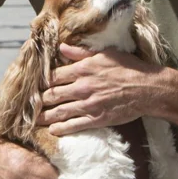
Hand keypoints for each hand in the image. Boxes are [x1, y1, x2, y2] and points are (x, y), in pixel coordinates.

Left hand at [39, 44, 162, 134]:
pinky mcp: (97, 119)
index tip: (34, 87)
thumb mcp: (104, 54)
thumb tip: (61, 47)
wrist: (148, 89)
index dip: (42, 83)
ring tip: (35, 120)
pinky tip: (53, 130)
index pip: (53, 77)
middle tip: (29, 106)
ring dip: (45, 117)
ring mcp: (89, 105)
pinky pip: (74, 125)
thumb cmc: (129, 68)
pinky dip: (61, 129)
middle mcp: (82, 87)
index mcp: (82, 70)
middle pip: (52, 95)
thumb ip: (80, 52)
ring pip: (59, 112)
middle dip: (39, 101)